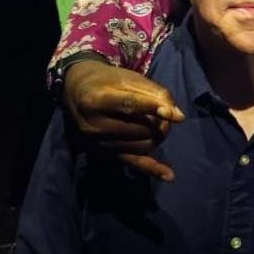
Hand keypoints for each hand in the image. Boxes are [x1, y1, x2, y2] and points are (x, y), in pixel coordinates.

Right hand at [63, 59, 185, 180]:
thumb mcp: (129, 78)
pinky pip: (132, 162)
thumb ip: (154, 93)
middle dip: (160, 122)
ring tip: (160, 123)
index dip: (154, 109)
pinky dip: (152, 169)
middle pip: (140, 129)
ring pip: (142, 145)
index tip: (176, 116)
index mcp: (95, 100)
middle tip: (165, 112)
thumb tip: (177, 116)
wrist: (77, 92)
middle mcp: (93, 125)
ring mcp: (97, 143)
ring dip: (158, 136)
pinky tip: (169, 176)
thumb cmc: (106, 80)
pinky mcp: (104, 153)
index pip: (130, 105)